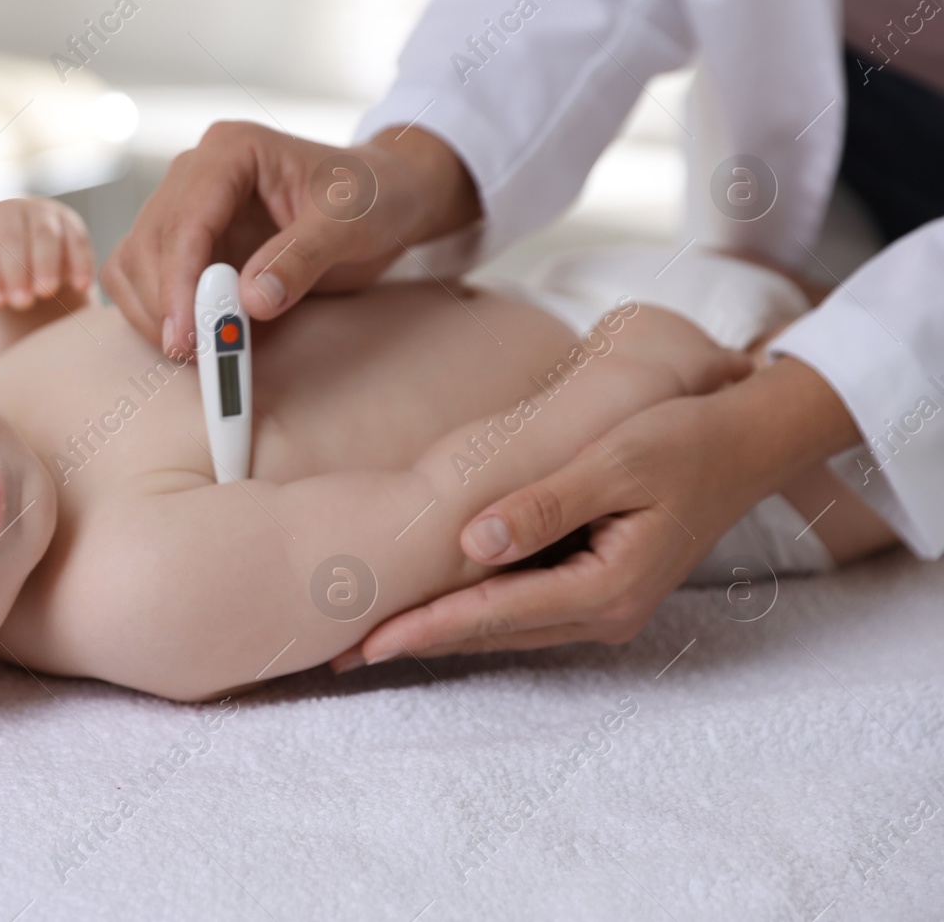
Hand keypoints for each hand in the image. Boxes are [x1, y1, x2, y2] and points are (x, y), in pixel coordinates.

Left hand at [0, 197, 93, 310]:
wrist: (27, 248)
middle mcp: (11, 210)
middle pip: (12, 238)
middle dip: (17, 272)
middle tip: (21, 303)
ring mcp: (43, 214)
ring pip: (45, 235)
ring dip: (46, 264)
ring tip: (45, 293)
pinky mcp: (70, 223)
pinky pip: (77, 240)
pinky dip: (81, 262)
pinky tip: (82, 286)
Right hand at [102, 121, 480, 355]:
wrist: (385, 200)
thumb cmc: (373, 197)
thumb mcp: (351, 223)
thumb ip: (302, 257)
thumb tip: (251, 301)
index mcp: (232, 151)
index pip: (186, 216)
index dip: (178, 279)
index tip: (186, 333)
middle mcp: (196, 174)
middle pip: (150, 242)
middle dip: (166, 303)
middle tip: (198, 355)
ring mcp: (186, 208)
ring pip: (135, 263)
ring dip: (156, 313)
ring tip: (201, 351)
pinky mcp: (187, 244)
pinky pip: (144, 280)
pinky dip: (158, 315)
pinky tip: (195, 338)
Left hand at [331, 357, 862, 666]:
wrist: (748, 441)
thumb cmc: (684, 439)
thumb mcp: (617, 462)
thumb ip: (548, 503)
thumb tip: (473, 541)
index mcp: (607, 587)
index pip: (494, 614)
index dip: (425, 626)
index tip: (365, 641)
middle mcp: (603, 611)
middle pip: (491, 633)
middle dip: (417, 641)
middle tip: (342, 653)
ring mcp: (603, 604)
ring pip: (503, 627)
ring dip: (439, 631)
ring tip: (371, 638)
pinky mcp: (598, 587)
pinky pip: (523, 608)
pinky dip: (473, 612)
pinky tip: (433, 609)